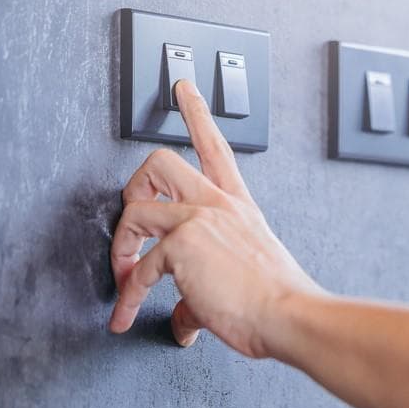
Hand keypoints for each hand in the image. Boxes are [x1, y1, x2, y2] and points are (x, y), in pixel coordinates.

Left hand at [109, 80, 321, 353]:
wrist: (288, 314)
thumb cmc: (276, 300)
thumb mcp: (240, 280)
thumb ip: (203, 291)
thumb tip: (184, 319)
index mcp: (237, 207)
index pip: (216, 148)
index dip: (197, 114)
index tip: (183, 88)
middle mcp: (218, 205)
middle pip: (159, 162)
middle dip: (133, 189)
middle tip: (133, 225)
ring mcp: (198, 219)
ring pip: (135, 210)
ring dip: (120, 250)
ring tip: (126, 284)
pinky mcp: (180, 245)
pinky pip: (138, 269)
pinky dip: (127, 298)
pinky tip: (126, 316)